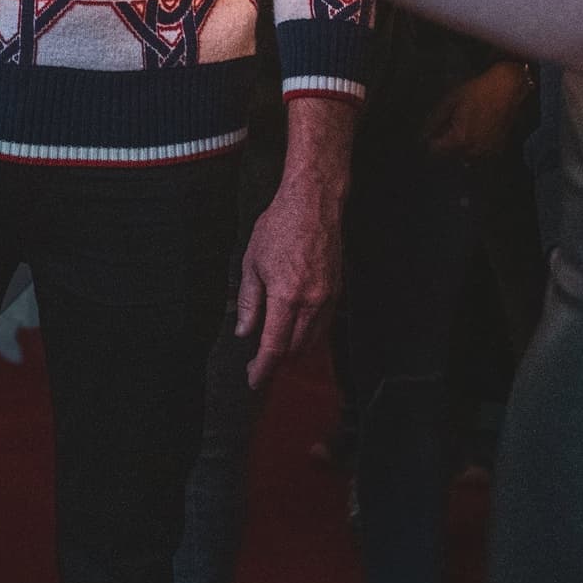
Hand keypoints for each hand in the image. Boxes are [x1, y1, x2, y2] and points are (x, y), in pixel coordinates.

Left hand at [237, 154, 346, 389]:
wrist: (313, 204)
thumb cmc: (280, 226)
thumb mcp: (252, 262)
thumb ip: (249, 302)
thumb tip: (245, 330)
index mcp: (286, 297)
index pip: (275, 347)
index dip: (263, 369)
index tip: (254, 379)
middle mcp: (311, 303)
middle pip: (296, 350)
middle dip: (277, 363)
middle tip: (259, 364)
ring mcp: (327, 298)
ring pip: (312, 341)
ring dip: (294, 351)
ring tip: (274, 350)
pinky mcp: (336, 292)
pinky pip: (323, 326)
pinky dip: (308, 335)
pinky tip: (294, 330)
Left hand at [424, 61, 530, 160]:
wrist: (506, 89)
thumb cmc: (476, 92)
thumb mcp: (450, 101)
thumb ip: (434, 121)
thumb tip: (422, 135)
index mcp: (460, 139)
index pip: (436, 151)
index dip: (430, 141)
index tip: (432, 131)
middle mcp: (474, 151)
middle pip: (449, 156)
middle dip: (444, 145)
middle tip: (448, 126)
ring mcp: (487, 152)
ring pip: (464, 159)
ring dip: (459, 149)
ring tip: (462, 128)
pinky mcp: (497, 150)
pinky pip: (479, 157)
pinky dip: (473, 149)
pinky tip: (475, 132)